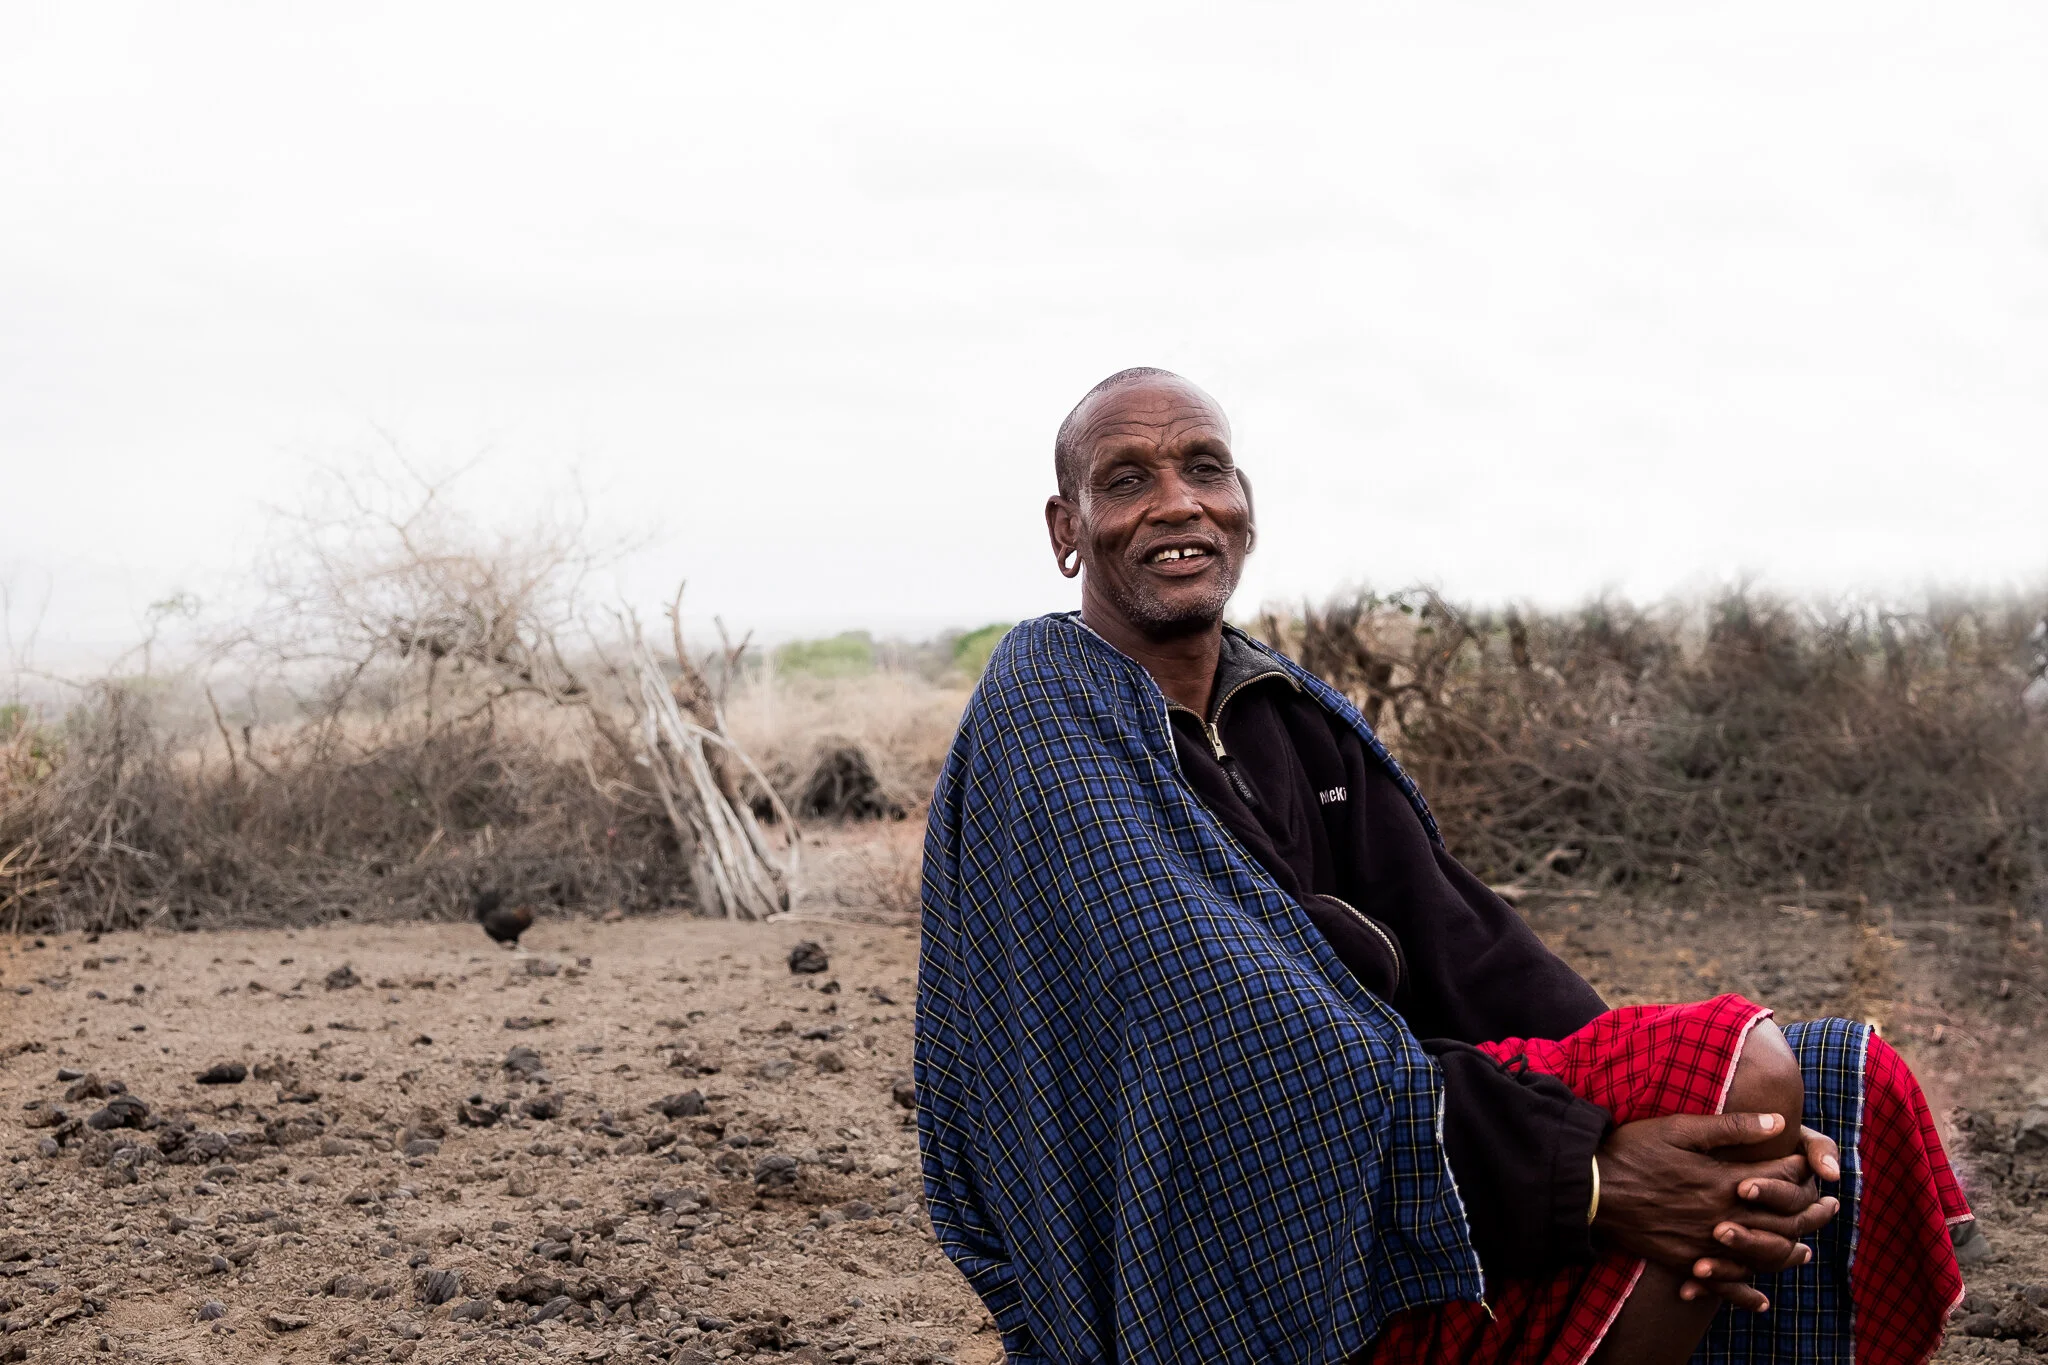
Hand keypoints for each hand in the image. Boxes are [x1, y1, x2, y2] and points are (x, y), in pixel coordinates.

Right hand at [1595, 1113, 1839, 1286]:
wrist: (1588, 1188)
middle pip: (1782, 1221)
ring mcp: (1704, 1243)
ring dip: (1790, 1253)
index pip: (1780, 1179)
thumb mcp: (1679, 1129)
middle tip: (1832, 1208)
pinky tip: (1761, 1299)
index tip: (1809, 1163)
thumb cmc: (1632, 1151)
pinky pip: (1725, 1283)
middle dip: (1812, 1213)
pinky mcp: (1684, 1260)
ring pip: (1762, 1257)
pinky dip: (1746, 1294)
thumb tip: (1777, 1123)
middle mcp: (1721, 1216)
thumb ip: (1730, 1128)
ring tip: (1807, 1251)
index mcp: (1723, 1180)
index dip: (1800, 1170)